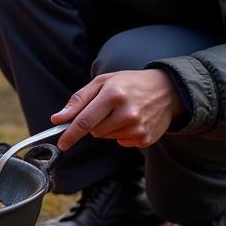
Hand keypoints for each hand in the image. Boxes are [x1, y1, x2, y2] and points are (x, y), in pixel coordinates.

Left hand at [51, 69, 183, 149]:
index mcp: (114, 94)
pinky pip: (121, 142)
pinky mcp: (145, 139)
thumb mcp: (102, 82)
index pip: (86, 120)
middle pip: (95, 131)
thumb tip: (58, 119)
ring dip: (109, 127)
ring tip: (124, 112)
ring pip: (106, 137)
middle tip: (109, 107)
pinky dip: (122, 133)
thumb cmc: (130, 83)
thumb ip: (78, 100)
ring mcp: (138, 128)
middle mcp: (127, 113)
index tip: (62, 143)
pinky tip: (133, 120)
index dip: (71, 134)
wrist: (166, 90)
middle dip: (96, 121)